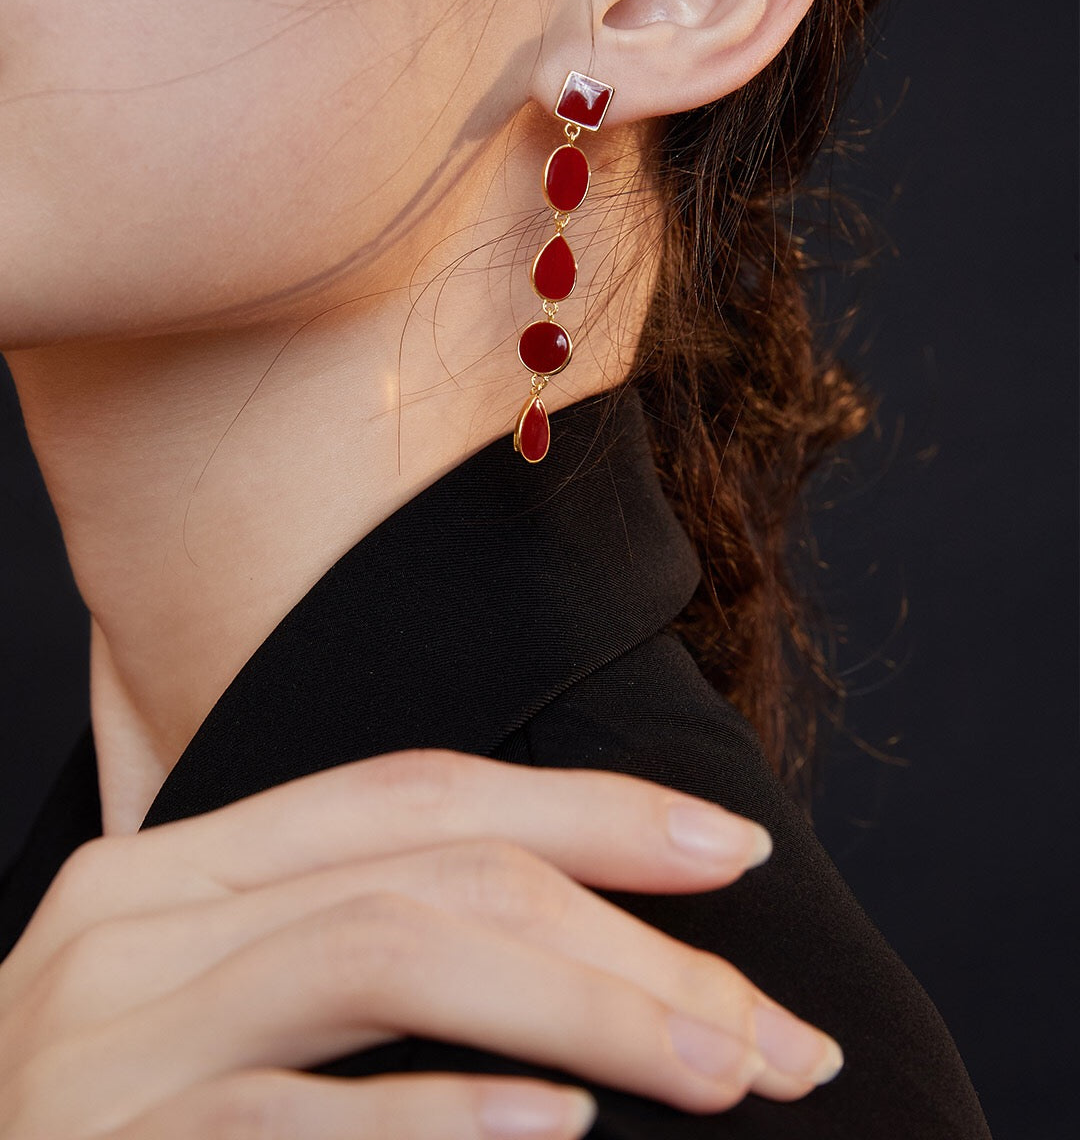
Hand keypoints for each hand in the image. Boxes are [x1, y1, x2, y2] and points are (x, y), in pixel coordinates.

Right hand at [0, 748, 842, 1137]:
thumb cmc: (106, 1125)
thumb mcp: (207, 1008)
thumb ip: (337, 951)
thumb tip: (558, 946)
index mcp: (175, 869)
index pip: (413, 791)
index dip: (586, 807)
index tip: (727, 848)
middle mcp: (134, 920)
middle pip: (430, 865)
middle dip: (628, 931)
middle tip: (777, 1026)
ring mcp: (104, 1036)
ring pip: (389, 950)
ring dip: (585, 1007)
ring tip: (722, 1069)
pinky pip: (287, 1117)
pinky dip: (434, 1113)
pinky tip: (554, 1127)